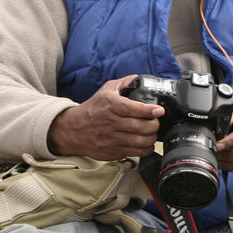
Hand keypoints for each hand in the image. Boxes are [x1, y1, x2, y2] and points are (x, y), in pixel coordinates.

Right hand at [48, 75, 164, 160]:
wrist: (74, 130)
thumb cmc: (93, 109)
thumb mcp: (106, 90)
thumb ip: (124, 83)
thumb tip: (140, 79)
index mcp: (110, 106)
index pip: (131, 108)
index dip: (148, 110)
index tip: (159, 110)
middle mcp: (111, 123)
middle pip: (140, 127)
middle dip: (154, 125)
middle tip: (157, 122)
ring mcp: (112, 140)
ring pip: (140, 141)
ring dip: (152, 137)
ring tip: (153, 132)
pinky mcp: (113, 152)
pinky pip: (136, 152)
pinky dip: (146, 148)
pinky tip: (147, 142)